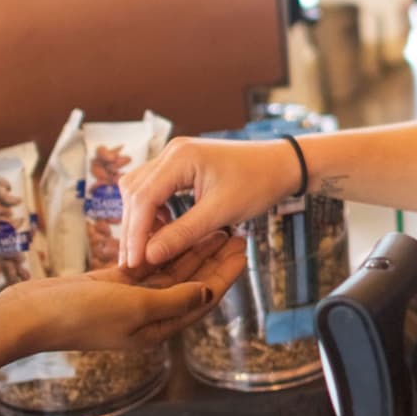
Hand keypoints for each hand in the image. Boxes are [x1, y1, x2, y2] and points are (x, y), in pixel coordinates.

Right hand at [0, 232, 247, 353]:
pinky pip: (146, 264)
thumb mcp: (135, 308)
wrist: (30, 315)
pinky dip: (162, 247)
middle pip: (191, 283)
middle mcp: (149, 315)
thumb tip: (209, 291)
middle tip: (237, 231)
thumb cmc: (81, 317)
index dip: (225, 274)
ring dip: (191, 249)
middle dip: (214, 258)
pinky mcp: (112, 284)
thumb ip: (174, 300)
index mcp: (158, 328)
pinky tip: (176, 227)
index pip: (203, 297)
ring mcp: (130, 299)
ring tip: (215, 225)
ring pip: (170, 270)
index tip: (244, 249)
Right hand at [119, 136, 299, 268]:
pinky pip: (155, 188)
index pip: (142, 198)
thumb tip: (148, 256)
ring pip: (140, 189)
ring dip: (141, 219)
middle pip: (134, 192)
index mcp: (180, 158)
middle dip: (134, 228)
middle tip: (133, 263)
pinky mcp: (181, 165)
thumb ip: (183, 234)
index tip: (133, 263)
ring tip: (147, 249)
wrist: (283, 165)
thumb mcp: (221, 213)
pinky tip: (163, 230)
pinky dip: (153, 210)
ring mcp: (175, 157)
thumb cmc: (258, 184)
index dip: (135, 233)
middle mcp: (172, 152)